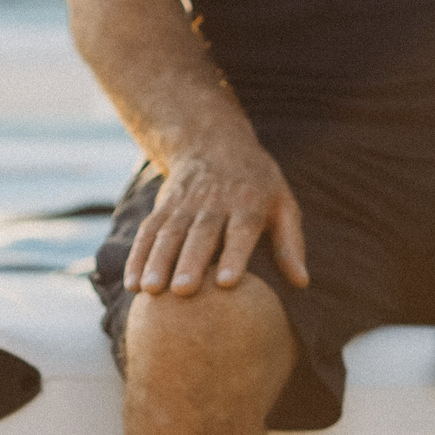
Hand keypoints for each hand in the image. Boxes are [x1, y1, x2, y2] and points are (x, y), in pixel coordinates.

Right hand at [123, 141, 308, 297]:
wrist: (213, 142)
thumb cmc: (257, 184)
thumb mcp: (283, 202)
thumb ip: (291, 242)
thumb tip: (302, 283)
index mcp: (248, 203)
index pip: (239, 230)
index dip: (233, 255)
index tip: (226, 282)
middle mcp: (214, 203)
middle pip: (199, 234)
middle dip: (189, 262)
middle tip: (183, 291)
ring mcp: (184, 204)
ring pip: (168, 233)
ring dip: (157, 262)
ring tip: (150, 291)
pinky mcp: (163, 207)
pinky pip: (148, 232)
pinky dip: (138, 257)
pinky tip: (132, 284)